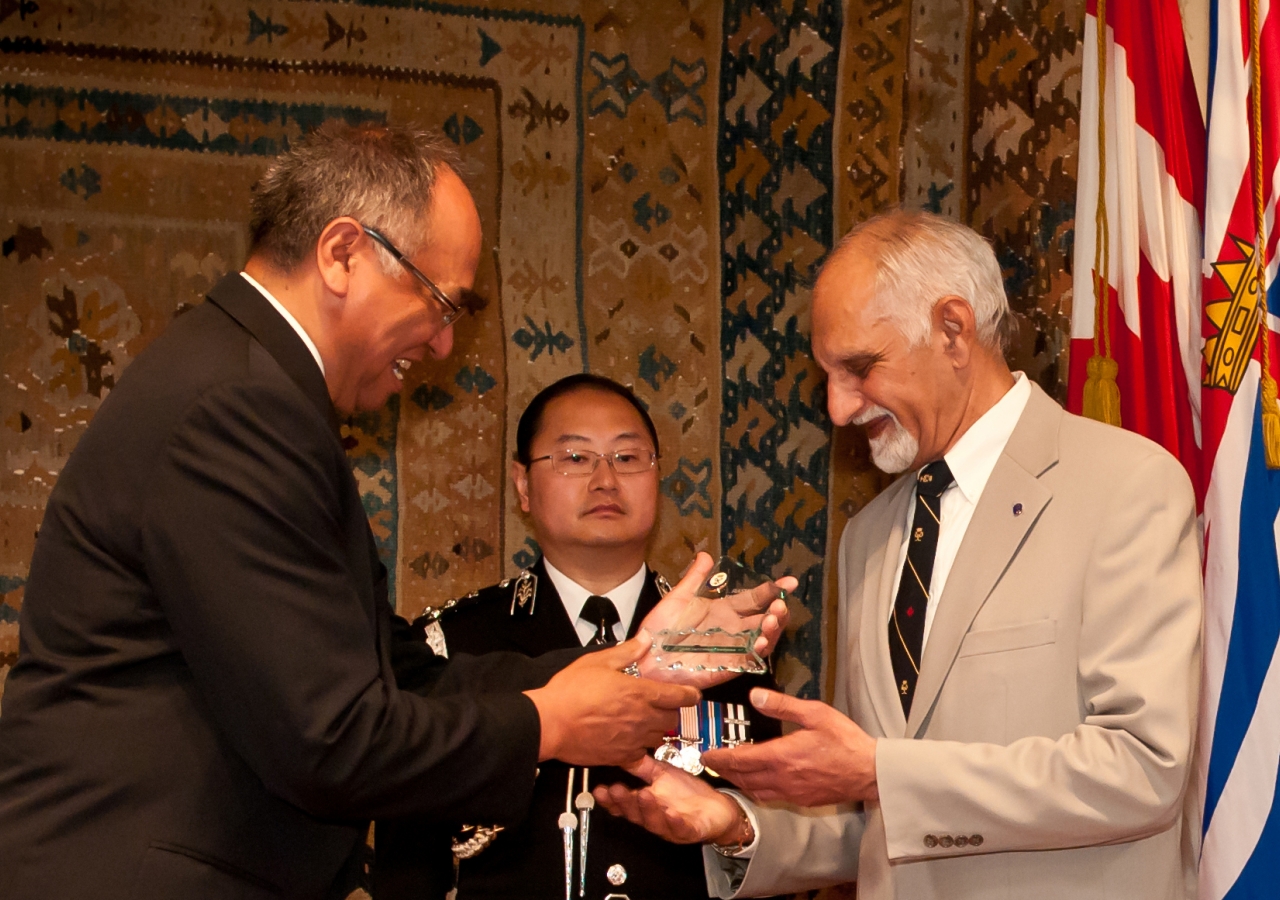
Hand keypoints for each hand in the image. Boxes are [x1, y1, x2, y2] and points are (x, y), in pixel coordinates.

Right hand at [525, 637, 697, 765]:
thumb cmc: (570, 692)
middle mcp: (641, 718)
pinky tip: (634, 745)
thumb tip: (645, 640)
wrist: (550, 723)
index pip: (678, 696)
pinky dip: (642, 752)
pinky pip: (643, 758)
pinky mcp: (621, 757)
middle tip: (661, 705)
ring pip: (660, 738)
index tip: (692, 694)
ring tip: (644, 722)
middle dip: (671, 711)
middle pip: (672, 719)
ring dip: (657, 730)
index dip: (689, 694)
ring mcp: (633, 740)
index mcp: (639, 693)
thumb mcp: (598, 662)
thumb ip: (626, 652)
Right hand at [593, 755, 744, 844]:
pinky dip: (675, 823)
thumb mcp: (663, 775)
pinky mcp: (691, 830)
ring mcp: (672, 826)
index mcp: (647, 805)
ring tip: (642, 795)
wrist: (718, 809)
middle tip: (616, 790)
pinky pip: (682, 829)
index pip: (624, 804)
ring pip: (656, 823)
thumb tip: (624, 753)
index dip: (611, 799)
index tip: (601, 790)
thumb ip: (643, 768)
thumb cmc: (689, 794)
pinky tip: (671, 813)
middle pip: (636, 814)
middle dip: (625, 803)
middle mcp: (656, 818)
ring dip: (647, 810)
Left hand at [637, 552, 797, 685]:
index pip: (754, 598)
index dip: (772, 590)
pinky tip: (761, 641)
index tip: (789, 582)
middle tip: (781, 604)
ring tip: (773, 619)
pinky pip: (748, 660)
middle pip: (764, 619)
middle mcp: (733, 629)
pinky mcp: (727, 667)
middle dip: (777, 612)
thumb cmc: (660, 630)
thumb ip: (694, 578)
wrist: (645, 656)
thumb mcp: (677, 598)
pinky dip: (758, 651)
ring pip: (762, 639)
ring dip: (772, 630)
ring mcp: (732, 648)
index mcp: (724, 610)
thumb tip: (705, 555)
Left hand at [701, 688, 878, 805]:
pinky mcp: (802, 800)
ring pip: (755, 790)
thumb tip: (755, 696)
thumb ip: (782, 705)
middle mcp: (782, 778)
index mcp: (782, 756)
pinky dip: (756, 790)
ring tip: (728, 772)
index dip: (720, 757)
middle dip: (724, 770)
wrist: (870, 772)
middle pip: (743, 777)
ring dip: (738, 782)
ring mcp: (791, 793)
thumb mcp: (815, 713)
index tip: (706, 754)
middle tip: (710, 763)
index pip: (741, 759)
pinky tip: (756, 783)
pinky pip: (770, 797)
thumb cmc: (845, 741)